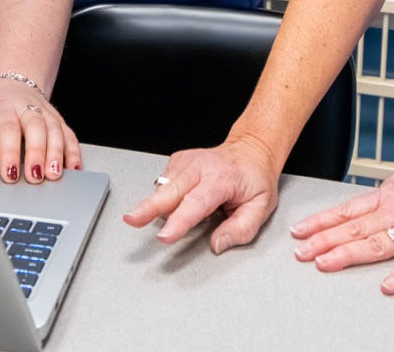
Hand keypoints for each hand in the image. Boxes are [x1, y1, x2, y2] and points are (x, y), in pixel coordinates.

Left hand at [0, 79, 81, 182]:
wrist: (10, 86)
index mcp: (1, 109)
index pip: (8, 129)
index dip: (10, 152)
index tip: (10, 174)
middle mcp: (26, 108)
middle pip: (36, 126)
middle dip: (37, 153)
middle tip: (35, 176)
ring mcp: (45, 112)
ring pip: (55, 129)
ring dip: (57, 153)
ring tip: (54, 174)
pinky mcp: (59, 120)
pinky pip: (69, 135)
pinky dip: (73, 152)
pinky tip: (73, 168)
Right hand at [122, 135, 281, 253]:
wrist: (251, 149)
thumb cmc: (255, 178)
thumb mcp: (261, 207)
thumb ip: (240, 229)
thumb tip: (217, 245)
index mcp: (221, 178)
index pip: (196, 204)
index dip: (179, 222)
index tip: (165, 236)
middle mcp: (200, 166)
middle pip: (169, 192)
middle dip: (148, 208)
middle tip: (132, 220)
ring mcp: (185, 161)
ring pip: (162, 189)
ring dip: (157, 206)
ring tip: (164, 217)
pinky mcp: (176, 162)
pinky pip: (163, 185)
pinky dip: (165, 197)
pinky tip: (179, 200)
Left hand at [289, 153, 393, 293]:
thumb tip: (378, 193)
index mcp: (391, 196)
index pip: (349, 210)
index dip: (322, 222)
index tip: (300, 231)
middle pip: (354, 228)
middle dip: (324, 240)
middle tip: (300, 253)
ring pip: (376, 243)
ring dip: (348, 253)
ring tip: (325, 264)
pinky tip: (387, 286)